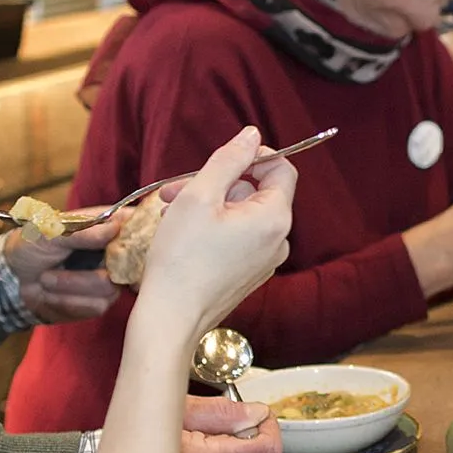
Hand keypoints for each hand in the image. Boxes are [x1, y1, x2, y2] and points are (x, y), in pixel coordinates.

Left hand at [4, 219, 129, 324]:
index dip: (139, 235)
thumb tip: (114, 228)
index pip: (138, 224)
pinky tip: (52, 295)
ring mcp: (108, 279)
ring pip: (108, 289)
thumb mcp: (48, 231)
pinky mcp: (99, 302)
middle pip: (128, 264)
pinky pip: (96, 306)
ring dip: (70, 287)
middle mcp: (113, 252)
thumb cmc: (28, 247)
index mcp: (105, 225)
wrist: (10, 282)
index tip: (114, 246)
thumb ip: (82, 231)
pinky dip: (68, 302)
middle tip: (49, 272)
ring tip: (45, 280)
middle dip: (85, 274)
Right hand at [135, 127, 296, 334]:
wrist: (171, 317)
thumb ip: (229, 158)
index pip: (282, 168)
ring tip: (171, 212)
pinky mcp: (248, 275)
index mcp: (274, 218)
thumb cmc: (182, 257)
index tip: (219, 159)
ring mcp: (265, 261)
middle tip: (175, 190)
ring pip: (241, 215)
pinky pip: (237, 238)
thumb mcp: (200, 194)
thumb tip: (251, 135)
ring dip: (207, 205)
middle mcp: (278, 241)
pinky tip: (182, 234)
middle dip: (216, 183)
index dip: (252, 156)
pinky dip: (212, 229)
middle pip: (255, 192)